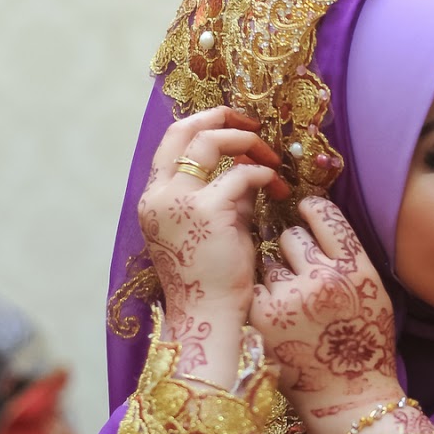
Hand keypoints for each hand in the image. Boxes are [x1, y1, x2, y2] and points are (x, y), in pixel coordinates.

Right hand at [139, 107, 289, 380]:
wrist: (208, 316)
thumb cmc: (212, 281)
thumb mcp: (212, 229)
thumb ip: (223, 198)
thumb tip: (247, 172)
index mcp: (154, 200)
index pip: (171, 144)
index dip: (202, 126)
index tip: (233, 126)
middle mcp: (158, 195)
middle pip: (182, 130)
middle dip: (220, 116)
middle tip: (253, 124)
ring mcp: (178, 200)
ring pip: (209, 142)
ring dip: (246, 142)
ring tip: (272, 159)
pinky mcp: (207, 210)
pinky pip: (241, 174)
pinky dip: (264, 174)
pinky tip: (279, 189)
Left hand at [249, 196, 398, 433]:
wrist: (349, 397)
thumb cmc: (363, 345)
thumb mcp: (374, 293)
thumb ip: (349, 257)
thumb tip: (318, 218)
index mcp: (355, 269)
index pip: (325, 216)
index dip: (312, 209)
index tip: (305, 211)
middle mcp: (323, 278)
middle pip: (290, 236)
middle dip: (292, 250)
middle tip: (302, 274)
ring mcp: (290, 298)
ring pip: (269, 264)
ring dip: (277, 277)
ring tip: (294, 306)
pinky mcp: (263, 317)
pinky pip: (256, 289)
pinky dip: (263, 300)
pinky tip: (279, 320)